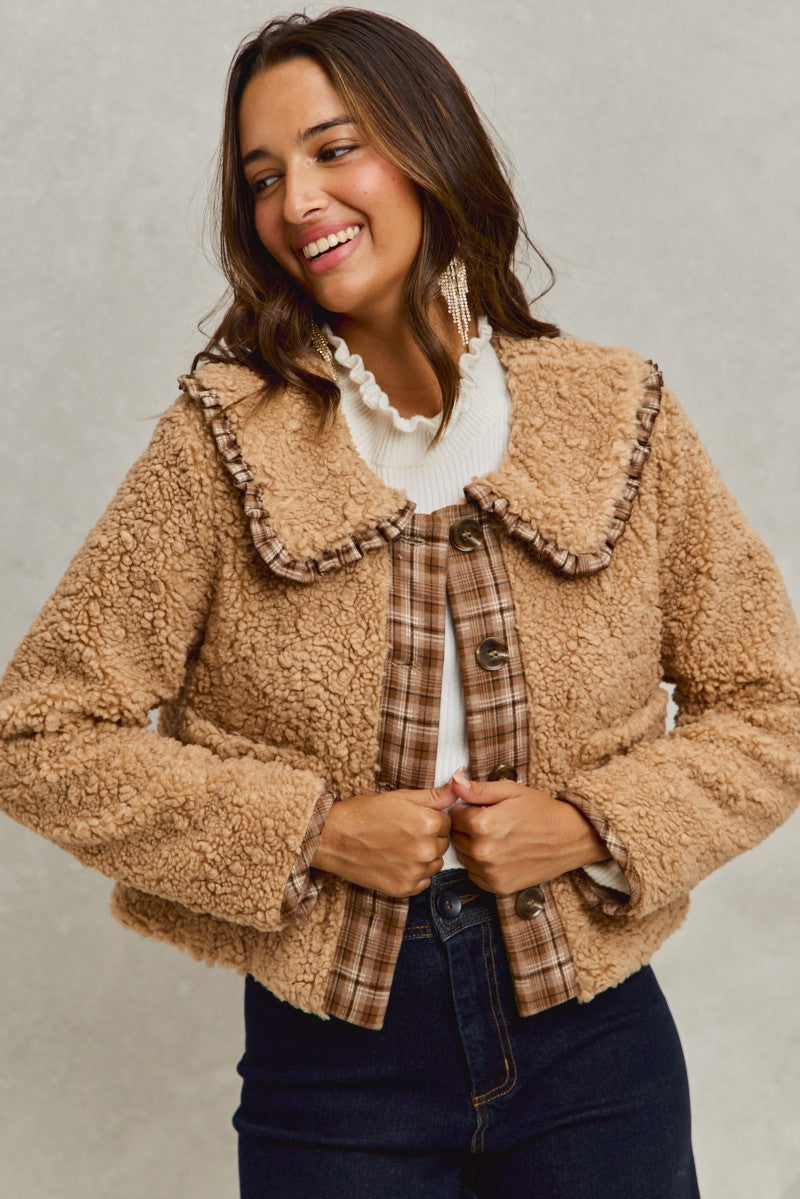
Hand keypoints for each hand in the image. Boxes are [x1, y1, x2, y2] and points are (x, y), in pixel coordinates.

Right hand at [311, 783, 455, 897]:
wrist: (333, 838)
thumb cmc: (364, 813)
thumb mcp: (400, 797)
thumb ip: (434, 794)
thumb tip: (460, 782)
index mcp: (428, 822)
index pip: (447, 822)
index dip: (431, 818)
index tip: (412, 819)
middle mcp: (425, 849)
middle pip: (442, 843)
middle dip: (429, 837)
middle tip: (403, 832)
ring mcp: (415, 872)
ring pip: (435, 863)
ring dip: (423, 856)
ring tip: (398, 847)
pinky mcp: (404, 889)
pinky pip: (423, 882)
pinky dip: (414, 873)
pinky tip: (396, 862)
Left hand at [448, 773, 607, 893]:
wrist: (570, 838)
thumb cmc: (540, 811)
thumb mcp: (510, 791)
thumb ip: (478, 789)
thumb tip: (453, 781)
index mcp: (482, 824)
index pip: (454, 815)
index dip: (466, 809)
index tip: (483, 808)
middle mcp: (482, 852)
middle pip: (456, 837)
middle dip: (467, 828)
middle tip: (492, 823)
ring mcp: (490, 872)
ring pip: (463, 856)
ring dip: (473, 847)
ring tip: (498, 838)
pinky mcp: (498, 887)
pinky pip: (474, 874)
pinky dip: (482, 865)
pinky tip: (501, 854)